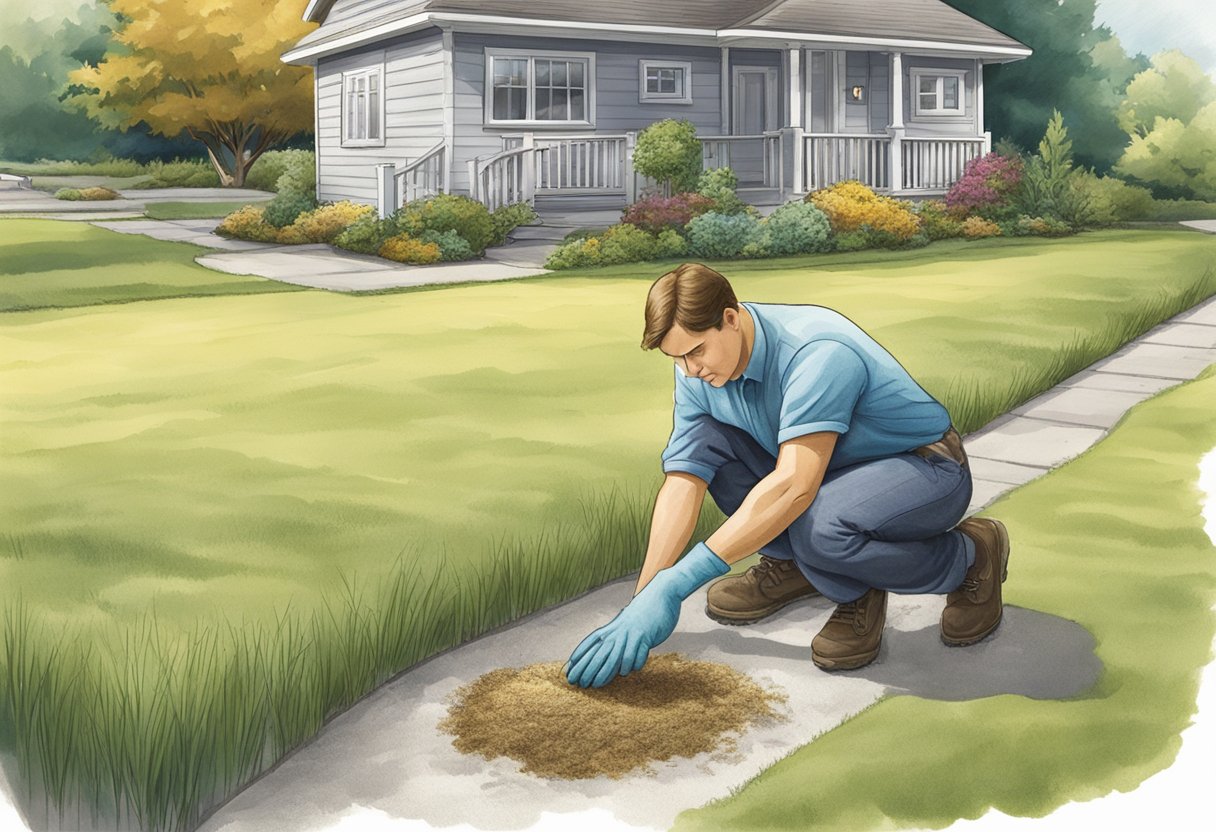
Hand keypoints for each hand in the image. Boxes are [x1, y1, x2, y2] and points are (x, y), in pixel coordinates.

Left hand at [563, 542, 729, 688]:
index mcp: (611, 628)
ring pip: (614, 657)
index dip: (578, 658)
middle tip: (579, 683)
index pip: (589, 644)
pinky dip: (632, 664)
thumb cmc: (642, 613)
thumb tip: (605, 654)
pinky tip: (629, 670)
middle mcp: (618, 631)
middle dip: (587, 670)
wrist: (661, 594)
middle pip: (598, 653)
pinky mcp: (645, 635)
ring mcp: (631, 633)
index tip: (569, 671)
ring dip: (604, 672)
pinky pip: (636, 654)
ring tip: (597, 684)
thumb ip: (615, 636)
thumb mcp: (625, 624)